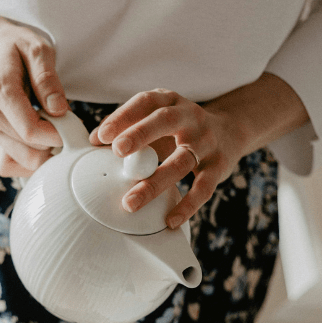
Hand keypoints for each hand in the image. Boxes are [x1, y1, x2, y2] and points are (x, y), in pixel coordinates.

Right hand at [0, 16, 68, 175]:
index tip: (73, 123)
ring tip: (52, 126)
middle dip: (55, 143)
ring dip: (45, 151)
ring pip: (23, 160)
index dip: (58, 135)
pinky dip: (31, 157)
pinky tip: (40, 138)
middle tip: (66, 123)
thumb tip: (59, 110)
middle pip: (30, 150)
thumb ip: (48, 80)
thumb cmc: (14, 45)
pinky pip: (12, 163)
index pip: (31, 130)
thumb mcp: (37, 48)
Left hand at [90, 88, 243, 227]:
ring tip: (130, 203)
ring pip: (181, 161)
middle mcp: (190, 117)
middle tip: (117, 151)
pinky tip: (169, 220)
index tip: (101, 136)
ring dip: (154, 183)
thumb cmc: (179, 129)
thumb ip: (127, 128)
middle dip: (140, 135)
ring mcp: (206, 142)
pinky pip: (203, 188)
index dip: (122, 116)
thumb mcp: (155, 120)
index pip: (145, 102)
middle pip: (165, 122)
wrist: (229, 132)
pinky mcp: (219, 166)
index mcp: (170, 102)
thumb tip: (92, 141)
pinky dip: (187, 205)